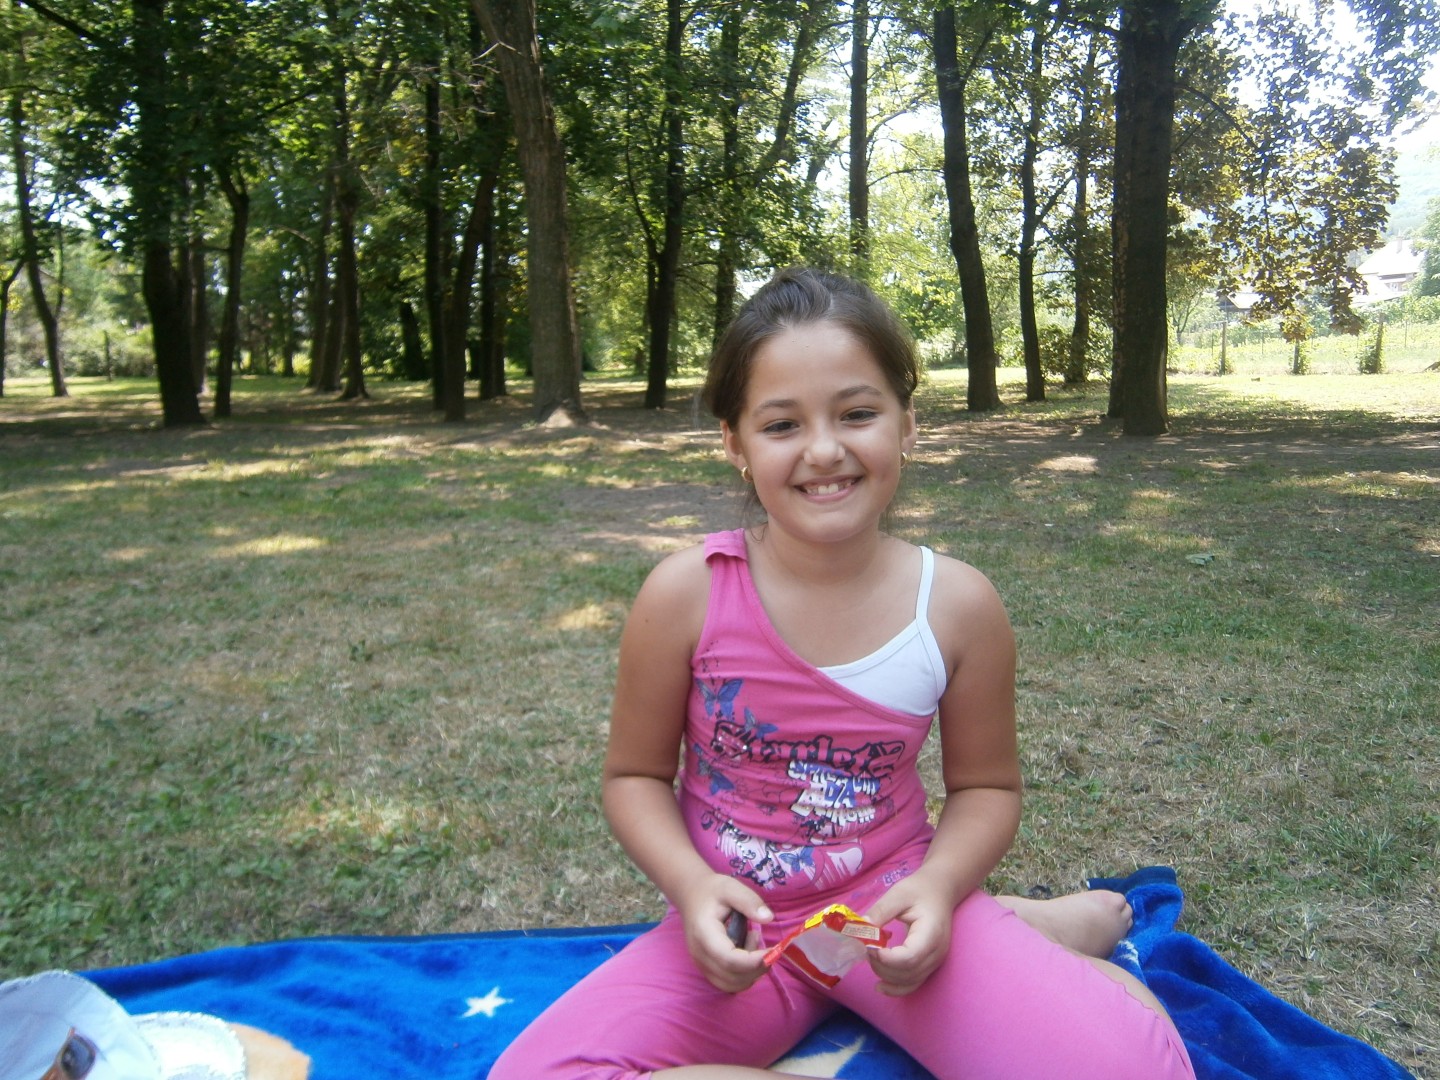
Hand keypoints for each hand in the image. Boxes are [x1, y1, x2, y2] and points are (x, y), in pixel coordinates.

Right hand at [675, 873, 772, 992]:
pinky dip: (744, 975)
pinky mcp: (706, 969)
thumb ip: (749, 901)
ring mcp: (701, 964)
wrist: (691, 895)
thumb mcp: (731, 887)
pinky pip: (728, 983)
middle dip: (757, 967)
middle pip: (732, 977)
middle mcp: (700, 955)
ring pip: (731, 985)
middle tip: (766, 945)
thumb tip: (768, 918)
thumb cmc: (712, 891)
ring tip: (753, 944)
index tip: (773, 951)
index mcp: (704, 934)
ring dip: (751, 972)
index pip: (729, 959)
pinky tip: (747, 953)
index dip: (753, 961)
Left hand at [863, 873, 957, 995]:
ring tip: (871, 959)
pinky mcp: (930, 965)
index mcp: (931, 933)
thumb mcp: (898, 894)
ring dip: (886, 975)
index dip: (887, 958)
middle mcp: (936, 952)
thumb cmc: (919, 891)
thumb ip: (880, 911)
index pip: (910, 957)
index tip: (869, 946)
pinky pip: (914, 983)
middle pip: (908, 972)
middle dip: (882, 966)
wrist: (940, 892)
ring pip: (910, 981)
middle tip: (866, 948)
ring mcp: (935, 961)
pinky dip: (897, 988)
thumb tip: (861, 929)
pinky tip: (880, 986)